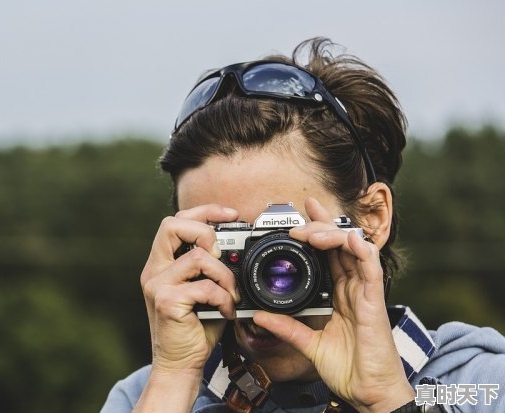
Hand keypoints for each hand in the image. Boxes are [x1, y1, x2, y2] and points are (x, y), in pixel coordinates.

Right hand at [134, 205, 239, 411]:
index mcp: (161, 264)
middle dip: (205, 232)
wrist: (180, 365)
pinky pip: (204, 286)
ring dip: (224, 276)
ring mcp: (156, 285)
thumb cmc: (196, 328)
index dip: (204, 211)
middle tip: (222, 256)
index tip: (230, 215)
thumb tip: (239, 248)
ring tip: (230, 295)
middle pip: (173, 225)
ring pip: (197, 257)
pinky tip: (226, 311)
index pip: (175, 221)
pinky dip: (223, 298)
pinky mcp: (166, 301)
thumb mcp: (205, 291)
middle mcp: (154, 270)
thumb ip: (212, 268)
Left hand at [253, 197, 413, 412]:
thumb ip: (286, 327)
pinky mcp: (375, 300)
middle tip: (299, 218)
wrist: (368, 393)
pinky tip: (344, 240)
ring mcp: (365, 292)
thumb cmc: (348, 369)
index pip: (328, 253)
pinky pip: (371, 266)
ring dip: (332, 233)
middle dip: (320, 224)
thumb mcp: (308, 344)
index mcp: (340, 294)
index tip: (298, 216)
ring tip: (310, 231)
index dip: (316, 231)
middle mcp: (354, 288)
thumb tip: (258, 315)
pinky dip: (359, 249)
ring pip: (354, 247)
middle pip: (340, 244)